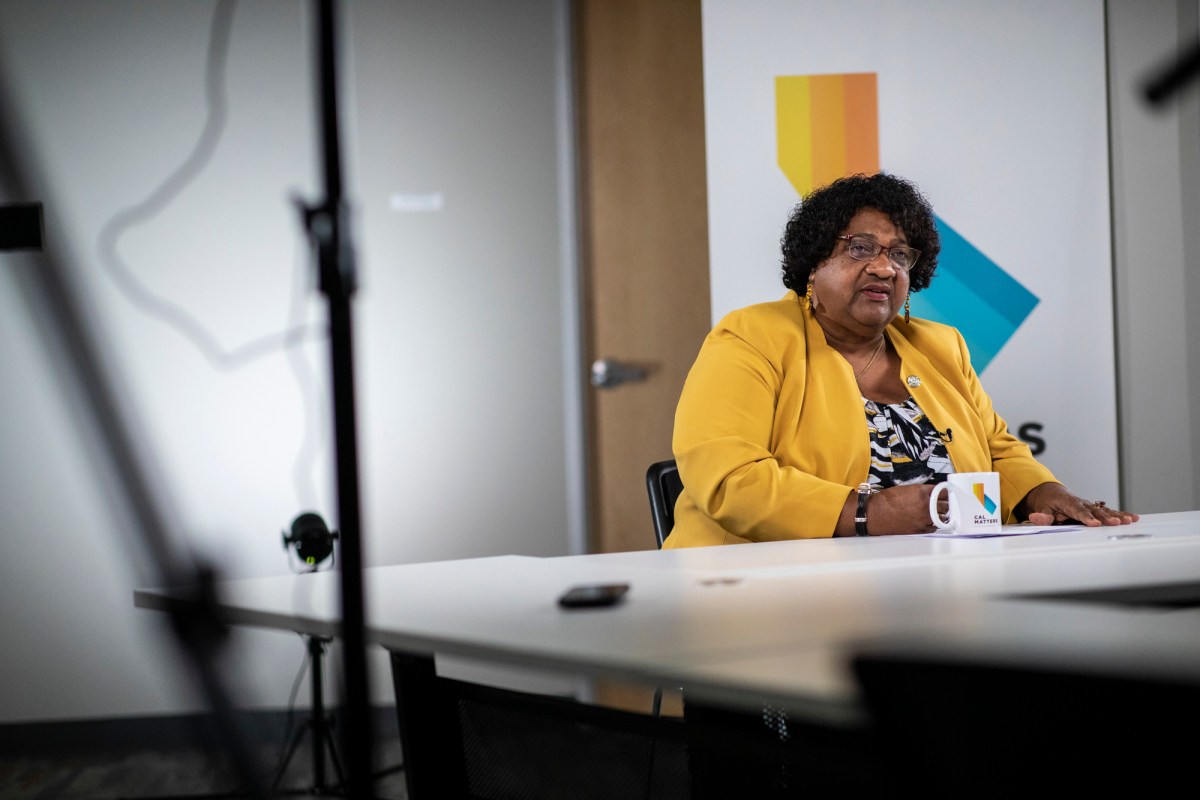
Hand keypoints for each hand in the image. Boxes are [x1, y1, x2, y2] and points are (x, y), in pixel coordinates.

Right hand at [866, 484, 943, 534]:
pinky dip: (934, 524)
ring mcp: (924, 519)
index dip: (946, 493)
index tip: (946, 493)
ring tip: (937, 513)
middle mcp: (926, 505)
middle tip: (943, 503)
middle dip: (946, 503)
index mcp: (922, 492)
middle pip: (947, 505)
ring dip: (941, 514)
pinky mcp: (921, 529)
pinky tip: (929, 521)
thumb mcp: (906, 489)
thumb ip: (922, 491)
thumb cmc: (887, 500)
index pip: (943, 492)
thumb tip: (933, 493)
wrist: (875, 514)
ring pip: (943, 517)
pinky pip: (934, 527)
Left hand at [1019, 482, 1138, 526]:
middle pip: (1095, 511)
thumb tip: (1037, 518)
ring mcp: (1089, 505)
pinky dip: (1121, 514)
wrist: (1050, 493)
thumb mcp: (1040, 508)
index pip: (1077, 510)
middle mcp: (1081, 502)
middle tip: (1117, 523)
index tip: (1094, 524)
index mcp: (1067, 502)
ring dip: (1117, 515)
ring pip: (1104, 510)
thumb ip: (1041, 516)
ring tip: (1129, 520)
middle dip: (1106, 517)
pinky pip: (1108, 511)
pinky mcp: (1094, 509)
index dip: (1086, 517)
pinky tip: (1133, 518)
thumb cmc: (1046, 502)